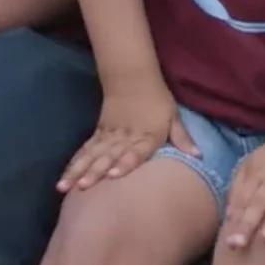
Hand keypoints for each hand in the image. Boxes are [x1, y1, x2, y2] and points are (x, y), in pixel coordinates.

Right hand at [57, 84, 192, 193]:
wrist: (133, 77)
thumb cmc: (157, 100)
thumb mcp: (173, 117)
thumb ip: (182, 138)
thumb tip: (199, 156)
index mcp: (146, 135)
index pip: (135, 152)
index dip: (125, 163)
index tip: (114, 176)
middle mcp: (125, 137)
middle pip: (109, 156)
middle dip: (95, 172)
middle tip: (83, 187)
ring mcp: (108, 136)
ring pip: (92, 155)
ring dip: (78, 171)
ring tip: (65, 186)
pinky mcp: (98, 134)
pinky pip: (85, 150)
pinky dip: (74, 163)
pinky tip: (65, 176)